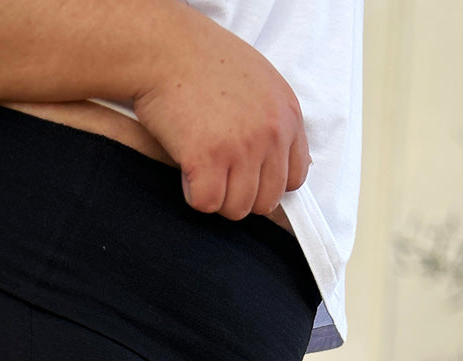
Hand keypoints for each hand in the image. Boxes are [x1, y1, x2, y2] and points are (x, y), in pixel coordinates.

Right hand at [131, 8, 310, 220]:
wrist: (167, 50)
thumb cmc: (206, 63)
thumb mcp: (262, 85)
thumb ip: (276, 124)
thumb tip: (288, 165)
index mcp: (288, 115)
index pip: (295, 178)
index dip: (267, 184)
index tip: (247, 176)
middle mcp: (271, 133)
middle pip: (266, 201)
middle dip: (240, 195)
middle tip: (219, 174)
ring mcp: (241, 148)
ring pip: (237, 208)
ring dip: (216, 197)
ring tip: (202, 168)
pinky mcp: (208, 159)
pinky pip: (206, 204)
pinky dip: (193, 193)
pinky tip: (187, 169)